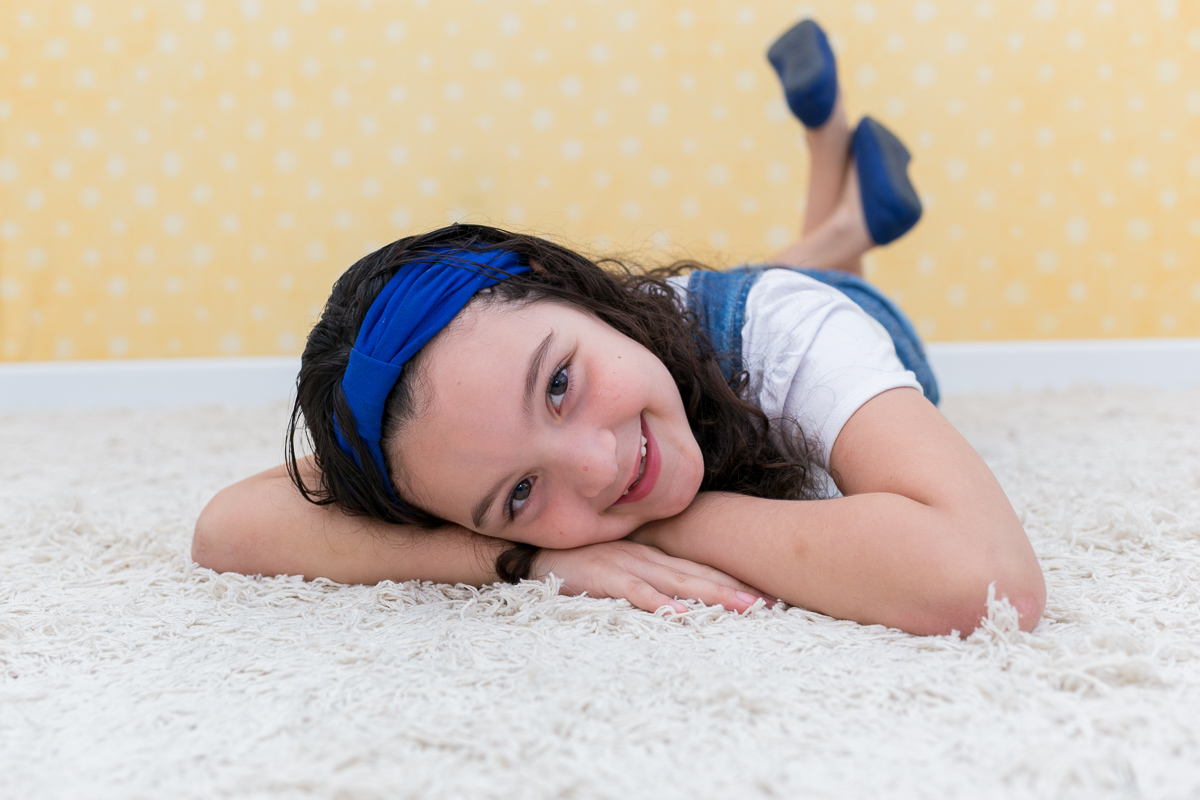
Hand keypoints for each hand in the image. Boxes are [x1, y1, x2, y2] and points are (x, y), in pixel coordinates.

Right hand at [530, 539, 772, 614]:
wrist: (528, 550)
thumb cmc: (574, 560)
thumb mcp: (617, 564)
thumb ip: (646, 576)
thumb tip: (680, 598)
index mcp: (650, 553)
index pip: (700, 566)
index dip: (734, 578)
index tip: (768, 593)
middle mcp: (644, 555)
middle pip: (698, 573)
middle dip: (737, 588)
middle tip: (773, 604)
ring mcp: (623, 563)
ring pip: (676, 581)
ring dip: (712, 595)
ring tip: (745, 609)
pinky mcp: (601, 576)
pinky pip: (635, 592)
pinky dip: (659, 603)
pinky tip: (681, 615)